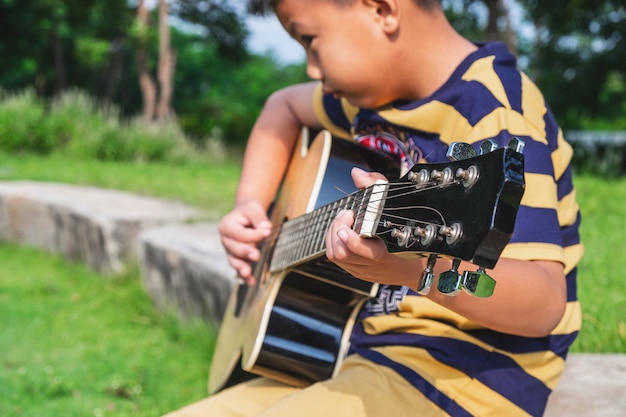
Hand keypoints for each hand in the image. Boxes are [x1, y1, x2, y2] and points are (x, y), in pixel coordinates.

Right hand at [218, 200, 271, 284]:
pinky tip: (251, 281)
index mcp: (226, 226)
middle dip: (246, 252)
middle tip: (256, 255)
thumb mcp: (253, 209)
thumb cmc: (249, 212)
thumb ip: (259, 217)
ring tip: (248, 272)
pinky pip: (239, 268)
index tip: (267, 232)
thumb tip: (265, 228)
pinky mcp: (237, 258)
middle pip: (234, 248)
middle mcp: (225, 240)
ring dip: (241, 267)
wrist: (245, 216)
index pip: (239, 233)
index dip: (253, 235)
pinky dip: (245, 276)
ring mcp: (230, 251)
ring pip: (234, 260)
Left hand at [325, 168, 416, 284]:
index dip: (350, 240)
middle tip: (346, 214)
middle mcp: (373, 264)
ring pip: (337, 257)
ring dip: (333, 235)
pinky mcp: (358, 272)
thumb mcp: (397, 206)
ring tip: (344, 222)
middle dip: (337, 228)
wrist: (418, 267)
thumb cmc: (409, 234)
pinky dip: (335, 243)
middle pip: (342, 253)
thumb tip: (356, 174)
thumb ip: (376, 186)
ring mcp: (364, 270)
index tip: (345, 225)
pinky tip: (344, 232)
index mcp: (387, 251)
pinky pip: (338, 260)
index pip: (362, 251)